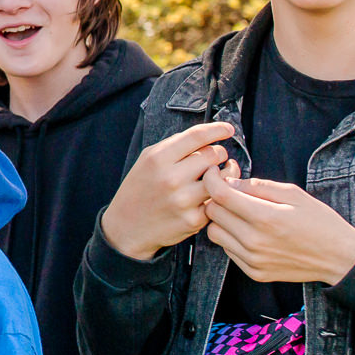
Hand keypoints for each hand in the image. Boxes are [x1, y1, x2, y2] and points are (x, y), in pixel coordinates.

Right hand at [99, 121, 233, 260]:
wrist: (127, 226)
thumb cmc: (139, 190)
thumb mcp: (146, 160)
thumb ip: (173, 146)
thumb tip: (205, 136)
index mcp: (158, 159)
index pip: (196, 136)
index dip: (217, 129)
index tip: (228, 129)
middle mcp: (171, 178)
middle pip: (213, 154)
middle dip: (218, 154)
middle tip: (215, 159)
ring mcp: (183, 200)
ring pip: (222, 178)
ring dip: (223, 175)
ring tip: (217, 176)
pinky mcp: (193, 220)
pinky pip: (217, 201)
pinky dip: (216, 197)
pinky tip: (207, 196)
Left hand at [204, 169, 354, 284]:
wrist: (340, 258)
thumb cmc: (320, 221)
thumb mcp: (293, 194)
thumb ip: (258, 186)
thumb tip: (229, 182)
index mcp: (265, 217)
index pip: (220, 195)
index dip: (211, 179)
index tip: (214, 173)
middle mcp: (254, 241)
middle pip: (213, 213)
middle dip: (217, 198)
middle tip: (230, 192)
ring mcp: (252, 260)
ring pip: (214, 233)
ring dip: (221, 220)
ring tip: (239, 213)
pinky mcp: (254, 272)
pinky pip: (227, 250)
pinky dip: (231, 238)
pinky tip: (248, 232)